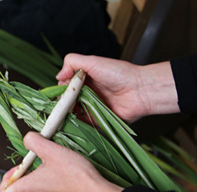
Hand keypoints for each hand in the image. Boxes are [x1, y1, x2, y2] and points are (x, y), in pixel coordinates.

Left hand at [0, 132, 122, 191]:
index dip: (7, 180)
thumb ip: (34, 141)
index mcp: (28, 189)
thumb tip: (27, 139)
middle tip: (44, 162)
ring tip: (60, 170)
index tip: (19, 169)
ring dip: (46, 182)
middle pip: (24, 189)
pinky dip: (59, 191)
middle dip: (32, 174)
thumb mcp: (52, 150)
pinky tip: (70, 181)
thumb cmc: (76, 176)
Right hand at [57, 54, 178, 122]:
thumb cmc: (119, 74)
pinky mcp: (97, 119)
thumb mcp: (93, 61)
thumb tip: (58, 75)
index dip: (60, 89)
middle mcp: (88, 93)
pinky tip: (72, 123)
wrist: (140, 91)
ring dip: (67, 114)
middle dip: (62, 103)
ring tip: (65, 115)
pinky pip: (83, 123)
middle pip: (67, 100)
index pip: (66, 85)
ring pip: (73, 112)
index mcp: (86, 79)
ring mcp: (92, 107)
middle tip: (62, 105)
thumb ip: (72, 62)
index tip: (60, 92)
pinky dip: (76, 124)